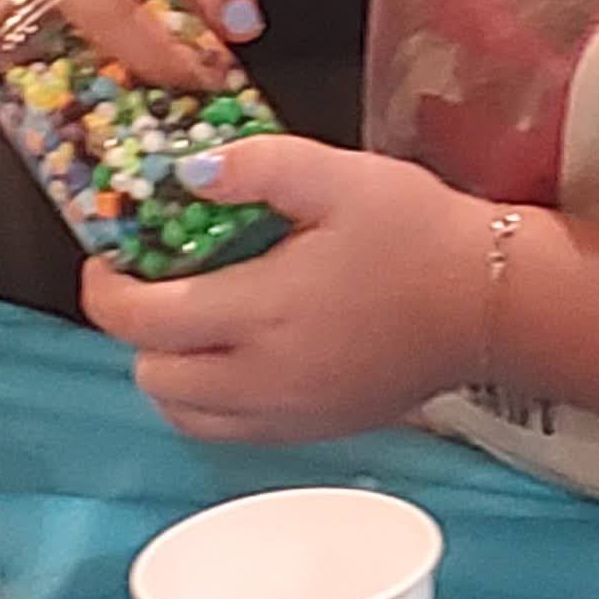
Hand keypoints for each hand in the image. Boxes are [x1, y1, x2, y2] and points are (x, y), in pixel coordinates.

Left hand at [80, 133, 494, 443]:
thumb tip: (185, 172)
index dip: (107, 291)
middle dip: (138, 329)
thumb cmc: (418, 234)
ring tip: (195, 318)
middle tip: (156, 282)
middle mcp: (263, 378)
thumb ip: (256, 166)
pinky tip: (236, 351)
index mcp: (262, 311)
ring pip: (183, 414)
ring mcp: (288, 414)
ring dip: (171, 369)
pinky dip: (209, 399)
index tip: (109, 257)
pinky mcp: (312, 432)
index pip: (142, 322)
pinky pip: (228, 430)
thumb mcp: (339, 175)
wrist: (492, 303)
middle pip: (152, 376)